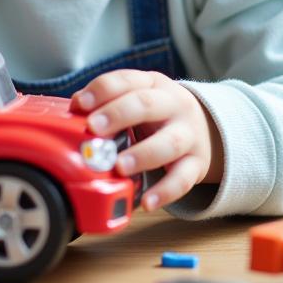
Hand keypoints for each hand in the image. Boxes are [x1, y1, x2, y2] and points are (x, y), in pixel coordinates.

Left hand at [72, 70, 223, 210]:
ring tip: (119, 166)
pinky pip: (183, 179)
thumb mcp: (137, 99)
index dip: (102, 90)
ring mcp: (188, 135)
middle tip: (94, 128)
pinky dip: (165, 192)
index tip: (81, 104)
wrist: (207, 129)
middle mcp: (173, 105)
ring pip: (168, 142)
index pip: (126, 80)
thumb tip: (76, 107)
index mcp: (153, 85)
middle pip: (146, 104)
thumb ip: (109, 102)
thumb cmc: (159, 115)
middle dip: (117, 114)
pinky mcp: (197, 164)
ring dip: (142, 154)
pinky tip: (147, 202)